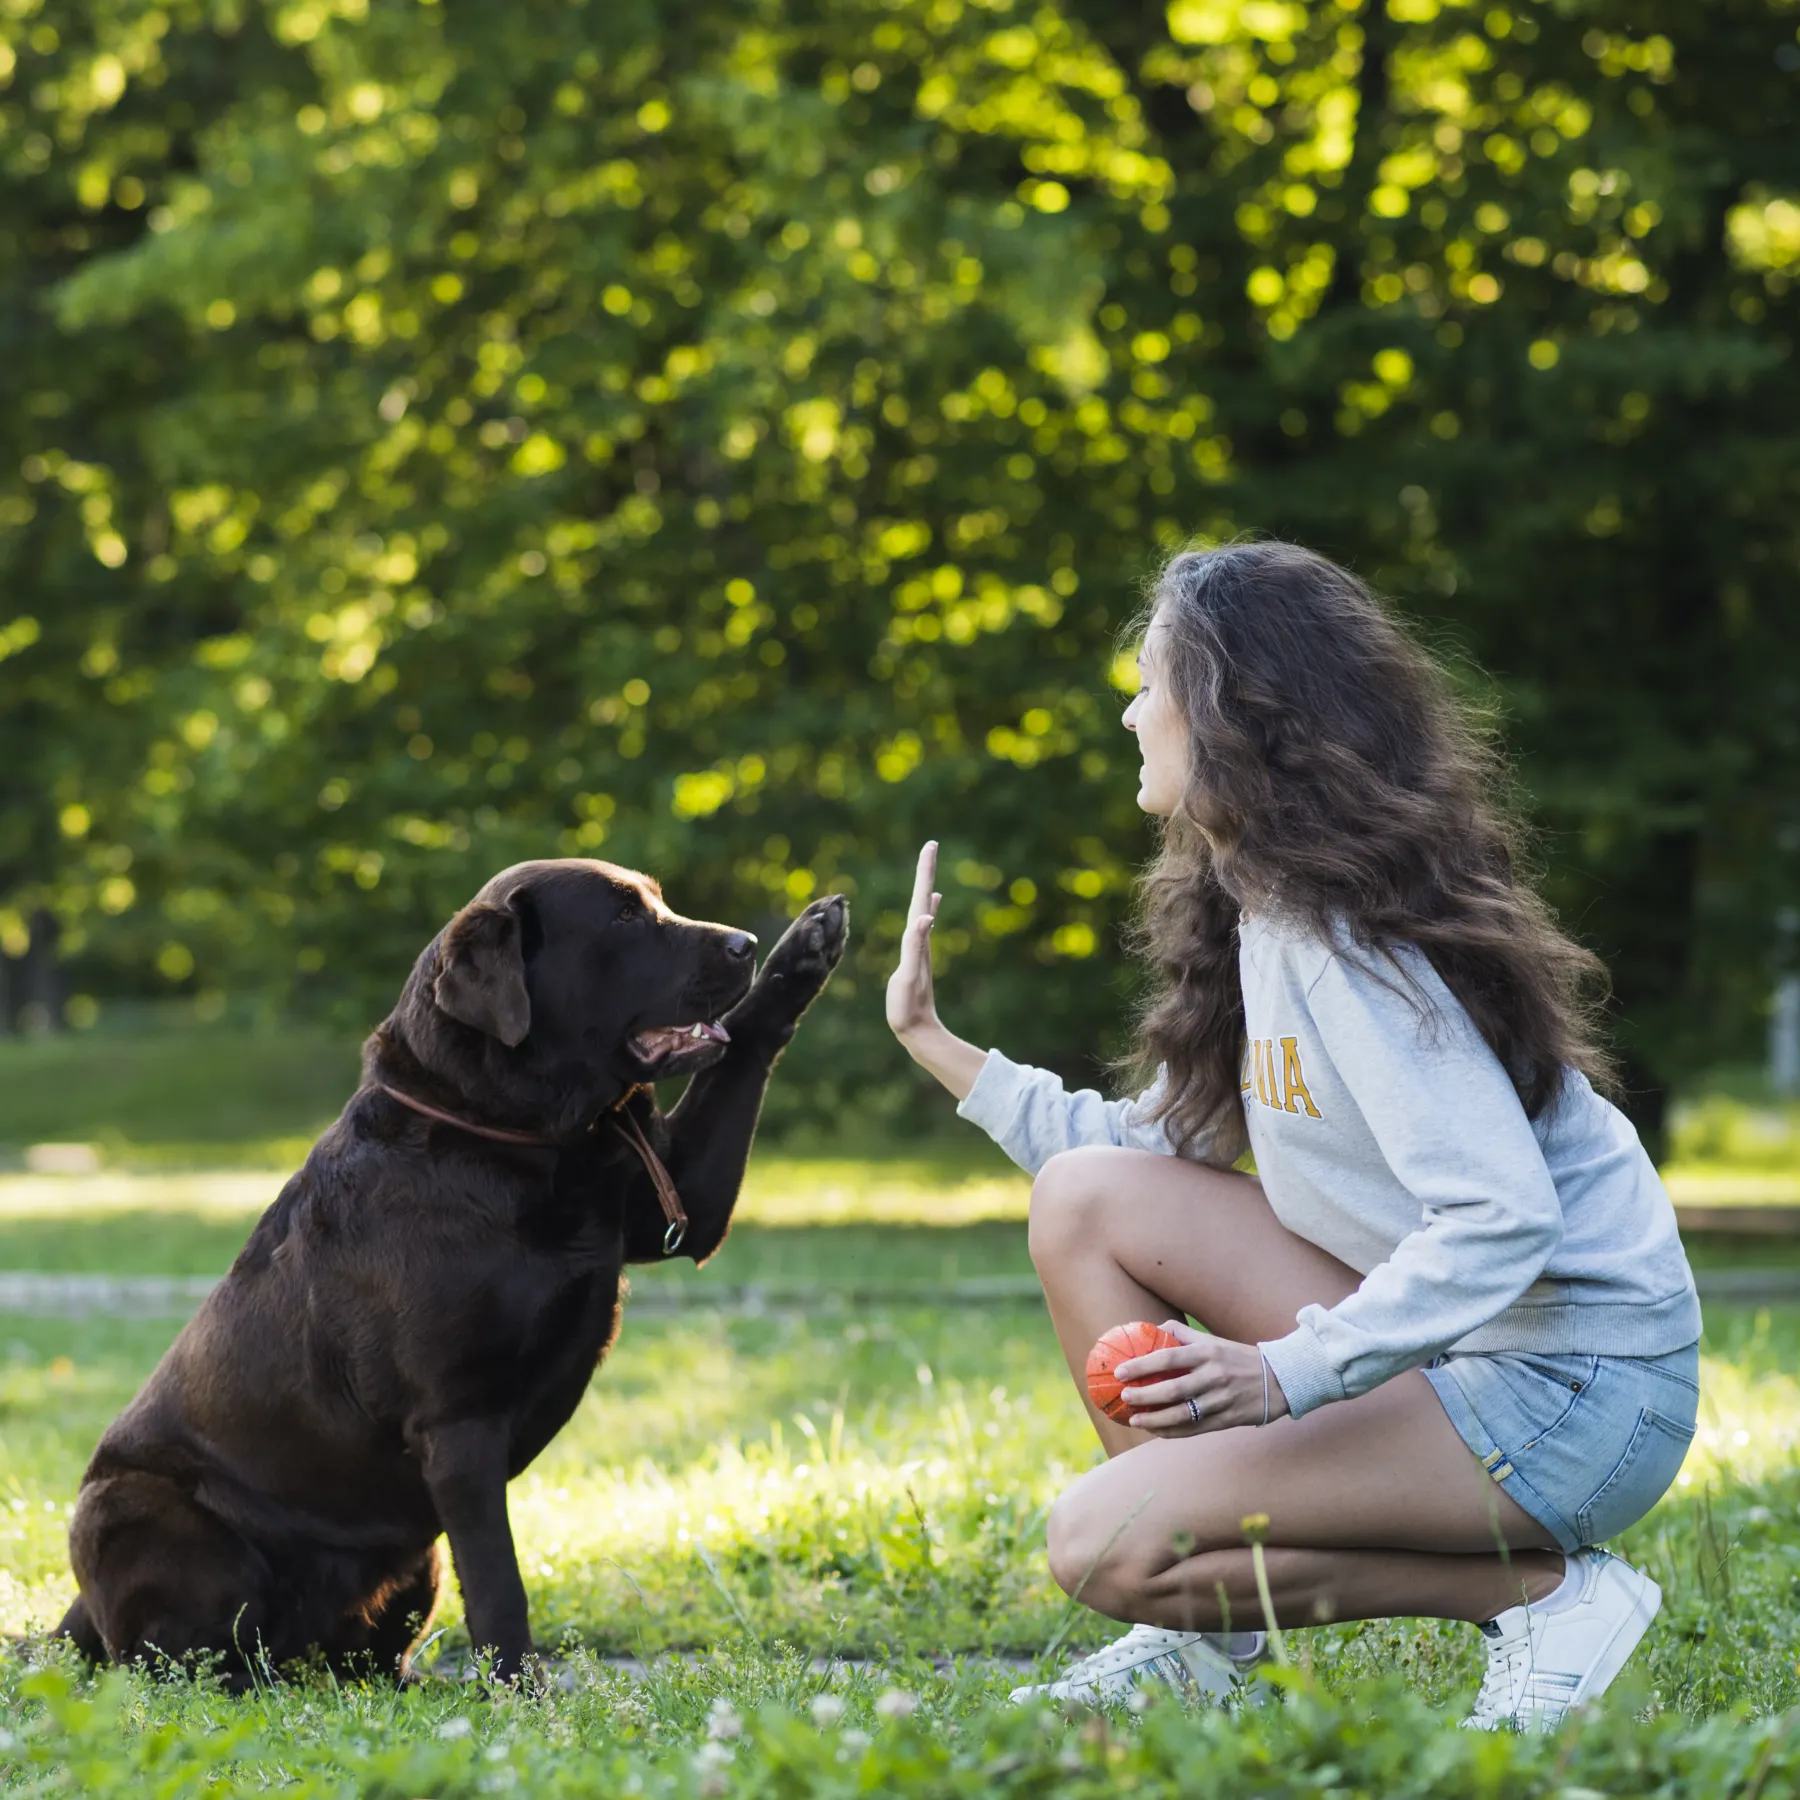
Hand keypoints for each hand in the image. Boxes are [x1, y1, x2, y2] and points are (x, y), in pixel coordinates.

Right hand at [885, 840, 942, 1043]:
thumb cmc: (909, 1007)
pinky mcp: (916, 958)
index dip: (925, 872)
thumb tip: (926, 916)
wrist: (918, 1031)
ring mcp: (919, 948)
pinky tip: (930, 909)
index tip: (931, 845)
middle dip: (925, 872)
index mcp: (917, 939)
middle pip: (922, 898)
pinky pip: (921, 927)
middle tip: (931, 846)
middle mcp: (920, 939)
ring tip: (928, 872)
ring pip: (922, 910)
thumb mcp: (910, 976)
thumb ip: (916, 946)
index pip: (921, 897)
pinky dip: (925, 911)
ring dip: (924, 888)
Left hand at [1115, 1321, 1289, 1435]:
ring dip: (1155, 1419)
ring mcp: (1221, 1400)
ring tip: (1135, 1420)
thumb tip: (1151, 1329)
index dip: (1141, 1365)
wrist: (1279, 1381)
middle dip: (1144, 1395)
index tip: (1120, 1371)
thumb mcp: (1213, 1341)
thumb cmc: (1238, 1358)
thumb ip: (1182, 1334)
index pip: (1168, 1357)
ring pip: (1182, 1414)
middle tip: (1125, 1396)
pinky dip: (1173, 1432)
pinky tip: (1156, 1431)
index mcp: (1208, 1353)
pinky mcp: (1227, 1420)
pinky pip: (1194, 1429)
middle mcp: (1214, 1376)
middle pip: (1172, 1389)